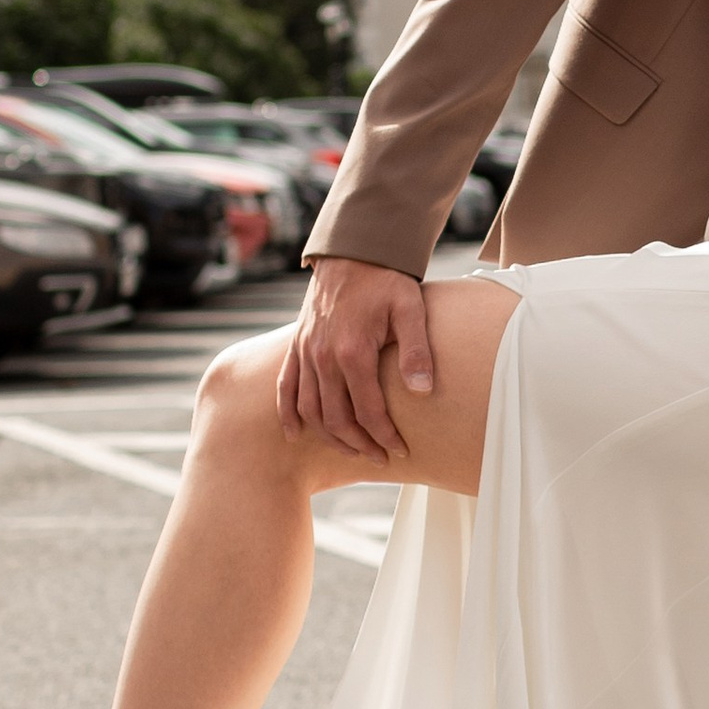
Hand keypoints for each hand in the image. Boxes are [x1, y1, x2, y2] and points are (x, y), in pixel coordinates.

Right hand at [277, 255, 434, 460]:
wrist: (353, 251)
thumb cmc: (387, 281)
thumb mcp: (410, 309)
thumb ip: (416, 351)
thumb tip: (422, 391)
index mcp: (353, 351)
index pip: (367, 410)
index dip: (384, 435)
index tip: (400, 450)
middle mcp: (322, 357)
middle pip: (336, 418)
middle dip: (360, 444)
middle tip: (380, 457)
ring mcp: (305, 352)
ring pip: (310, 410)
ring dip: (330, 436)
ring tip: (353, 451)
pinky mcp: (296, 346)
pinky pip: (285, 388)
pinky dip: (288, 414)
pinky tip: (295, 434)